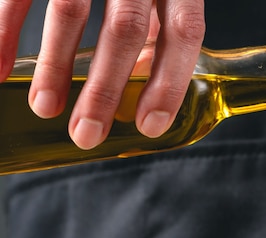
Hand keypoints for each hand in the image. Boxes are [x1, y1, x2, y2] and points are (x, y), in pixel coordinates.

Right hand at [0, 0, 204, 149]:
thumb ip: (160, 21)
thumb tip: (153, 78)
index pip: (184, 30)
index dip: (169, 82)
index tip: (149, 125)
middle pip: (125, 29)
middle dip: (106, 89)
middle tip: (87, 135)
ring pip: (71, 10)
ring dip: (57, 66)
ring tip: (47, 109)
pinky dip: (6, 30)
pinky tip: (0, 68)